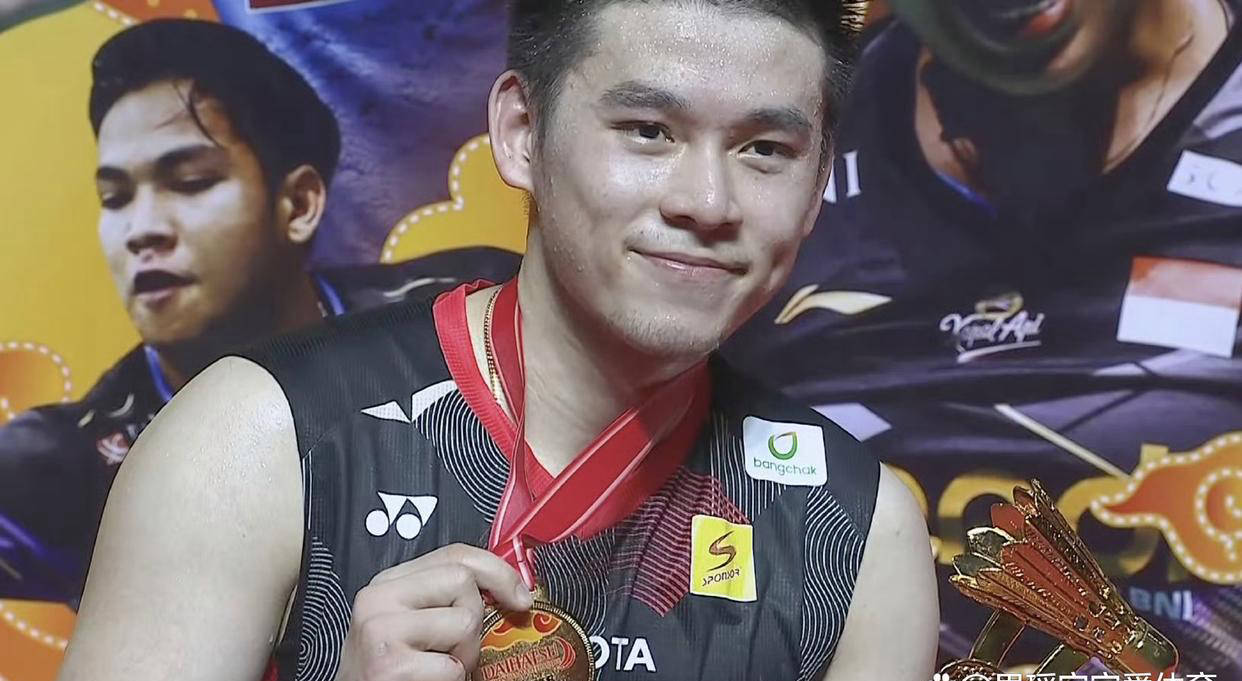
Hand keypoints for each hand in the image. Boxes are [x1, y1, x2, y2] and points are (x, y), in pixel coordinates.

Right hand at [334, 544, 532, 680]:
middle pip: (462, 581)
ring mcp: (380, 629)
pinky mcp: (389, 665)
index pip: (455, 554)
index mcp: (387, 582)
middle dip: (474, 619)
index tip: (520, 595)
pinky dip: (451, 680)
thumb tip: (511, 590)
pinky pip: (452, 667)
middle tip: (455, 649)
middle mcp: (378, 599)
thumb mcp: (412, 622)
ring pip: (464, 622)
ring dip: (464, 655)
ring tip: (438, 668)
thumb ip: (445, 598)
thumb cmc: (391, 668)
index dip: (498, 571)